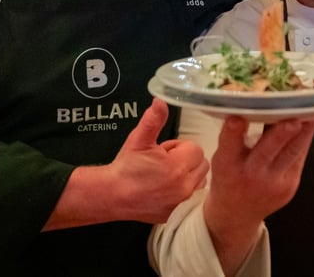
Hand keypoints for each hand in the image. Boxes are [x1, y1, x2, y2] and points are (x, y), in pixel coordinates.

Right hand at [104, 99, 208, 223]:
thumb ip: (153, 119)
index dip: (179, 146)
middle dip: (186, 159)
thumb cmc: (126, 167)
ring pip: (199, 181)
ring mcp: (181, 202)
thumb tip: (160, 101)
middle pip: (201, 164)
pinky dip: (184, 191)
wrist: (112, 195)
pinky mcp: (176, 213)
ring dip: (188, 175)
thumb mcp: (139, 139)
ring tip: (166, 174)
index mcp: (177, 167)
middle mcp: (184, 187)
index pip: (196, 148)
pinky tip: (166, 188)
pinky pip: (191, 197)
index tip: (164, 151)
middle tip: (164, 161)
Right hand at [204, 116, 313, 274]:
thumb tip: (253, 103)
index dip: (234, 130)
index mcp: (227, 165)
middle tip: (293, 115)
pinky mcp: (290, 186)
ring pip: (292, 152)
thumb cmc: (228, 177)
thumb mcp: (222, 158)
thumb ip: (234, 137)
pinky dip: (306, 138)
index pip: (229, 144)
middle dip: (282, 133)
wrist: (236, 214)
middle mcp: (250, 174)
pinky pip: (299, 157)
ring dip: (305, 131)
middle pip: (267, 150)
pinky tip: (312, 122)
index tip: (238, 115)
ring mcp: (274, 182)